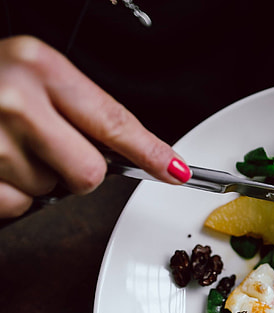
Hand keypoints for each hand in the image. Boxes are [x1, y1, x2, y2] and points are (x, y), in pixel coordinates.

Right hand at [0, 36, 190, 217]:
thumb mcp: (31, 75)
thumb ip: (80, 110)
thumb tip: (143, 155)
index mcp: (38, 66)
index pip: (114, 121)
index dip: (151, 153)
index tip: (178, 172)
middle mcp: (14, 100)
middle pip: (89, 173)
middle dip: (75, 171)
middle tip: (45, 149)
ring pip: (51, 192)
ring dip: (36, 180)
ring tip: (5, 149)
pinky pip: (18, 207)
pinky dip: (10, 195)